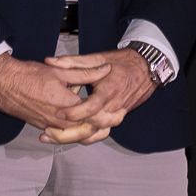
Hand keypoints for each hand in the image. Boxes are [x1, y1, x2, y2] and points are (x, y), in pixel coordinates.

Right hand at [0, 53, 108, 132]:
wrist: (4, 83)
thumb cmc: (30, 75)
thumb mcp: (61, 71)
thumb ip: (86, 73)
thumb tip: (106, 69)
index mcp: (65, 106)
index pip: (92, 118)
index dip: (108, 116)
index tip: (119, 112)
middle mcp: (57, 120)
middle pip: (85, 131)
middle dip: (102, 126)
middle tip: (116, 118)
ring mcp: (48, 126)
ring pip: (74, 135)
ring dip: (89, 130)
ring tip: (104, 124)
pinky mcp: (41, 127)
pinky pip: (61, 134)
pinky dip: (74, 132)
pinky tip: (83, 126)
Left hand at [38, 47, 158, 144]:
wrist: (147, 67)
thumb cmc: (122, 62)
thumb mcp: (98, 58)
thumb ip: (73, 62)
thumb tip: (50, 61)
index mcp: (109, 89)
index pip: (92, 107)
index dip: (75, 112)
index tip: (58, 113)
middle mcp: (115, 105)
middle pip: (91, 126)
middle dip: (69, 131)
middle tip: (48, 131)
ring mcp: (118, 114)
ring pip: (96, 133)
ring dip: (75, 137)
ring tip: (55, 137)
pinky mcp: (119, 118)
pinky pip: (102, 133)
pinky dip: (87, 137)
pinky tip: (72, 137)